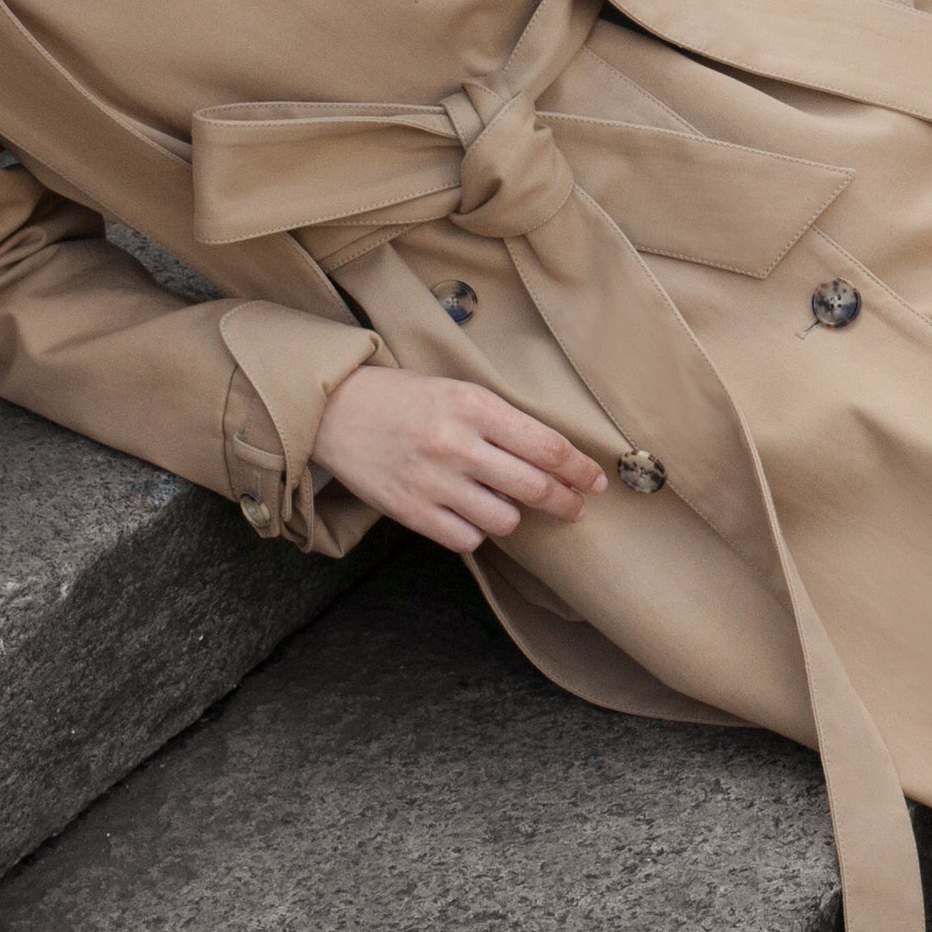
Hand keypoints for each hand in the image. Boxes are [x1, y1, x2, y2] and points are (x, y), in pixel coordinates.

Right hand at [314, 365, 607, 552]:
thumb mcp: (460, 392)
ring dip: (513, 516)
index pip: (548, 447)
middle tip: (575, 507)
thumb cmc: (408, 399)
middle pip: (535, 488)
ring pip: (504, 520)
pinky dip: (476, 531)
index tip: (595, 481)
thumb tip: (559, 461)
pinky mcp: (410, 510)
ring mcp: (432, 481)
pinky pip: (467, 539)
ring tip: (504, 503)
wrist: (336, 411)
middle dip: (566, 502)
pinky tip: (469, 514)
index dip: (581, 470)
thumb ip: (504, 423)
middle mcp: (456, 444)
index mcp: (475, 406)